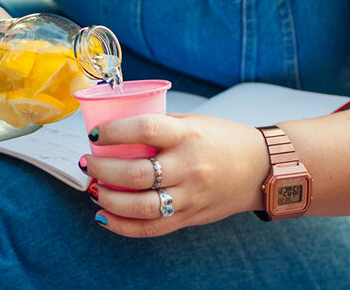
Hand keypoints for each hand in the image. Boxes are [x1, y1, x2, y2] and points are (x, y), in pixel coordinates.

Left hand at [82, 113, 269, 236]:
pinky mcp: (190, 216)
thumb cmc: (221, 139)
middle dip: (103, 169)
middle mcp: (189, 166)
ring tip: (94, 189)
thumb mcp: (192, 122)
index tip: (94, 134)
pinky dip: (123, 226)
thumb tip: (115, 133)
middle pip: (136, 173)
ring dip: (109, 199)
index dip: (114, 131)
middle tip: (88, 162)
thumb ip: (158, 128)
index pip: (144, 130)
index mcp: (187, 135)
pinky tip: (104, 216)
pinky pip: (151, 227)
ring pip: (141, 206)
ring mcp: (190, 195)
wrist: (261, 167)